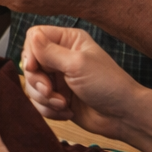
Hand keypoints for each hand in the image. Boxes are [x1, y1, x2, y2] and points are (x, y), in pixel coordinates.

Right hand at [20, 25, 141, 139]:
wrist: (122, 116)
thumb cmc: (108, 85)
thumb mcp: (77, 64)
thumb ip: (50, 51)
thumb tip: (31, 35)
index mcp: (68, 41)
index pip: (34, 37)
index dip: (30, 53)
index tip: (32, 68)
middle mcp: (60, 57)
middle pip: (28, 63)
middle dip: (37, 81)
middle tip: (50, 90)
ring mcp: (57, 78)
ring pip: (31, 85)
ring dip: (44, 98)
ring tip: (63, 103)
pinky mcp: (56, 97)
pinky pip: (38, 102)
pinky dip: (49, 109)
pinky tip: (66, 111)